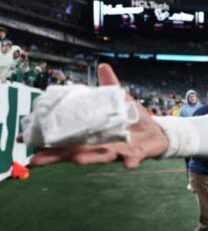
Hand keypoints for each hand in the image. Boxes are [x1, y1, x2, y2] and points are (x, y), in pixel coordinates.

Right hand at [27, 64, 168, 168]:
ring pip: (101, 158)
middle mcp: (100, 147)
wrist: (158, 131)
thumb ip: (111, 85)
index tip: (26, 143)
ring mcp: (118, 152)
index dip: (47, 143)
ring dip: (90, 159)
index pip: (67, 140)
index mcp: (93, 135)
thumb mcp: (121, 99)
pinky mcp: (136, 155)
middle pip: (76, 154)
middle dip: (58, 157)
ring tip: (77, 161)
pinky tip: (128, 164)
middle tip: (38, 160)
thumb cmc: (134, 118)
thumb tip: (103, 66)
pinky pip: (133, 159)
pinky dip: (130, 162)